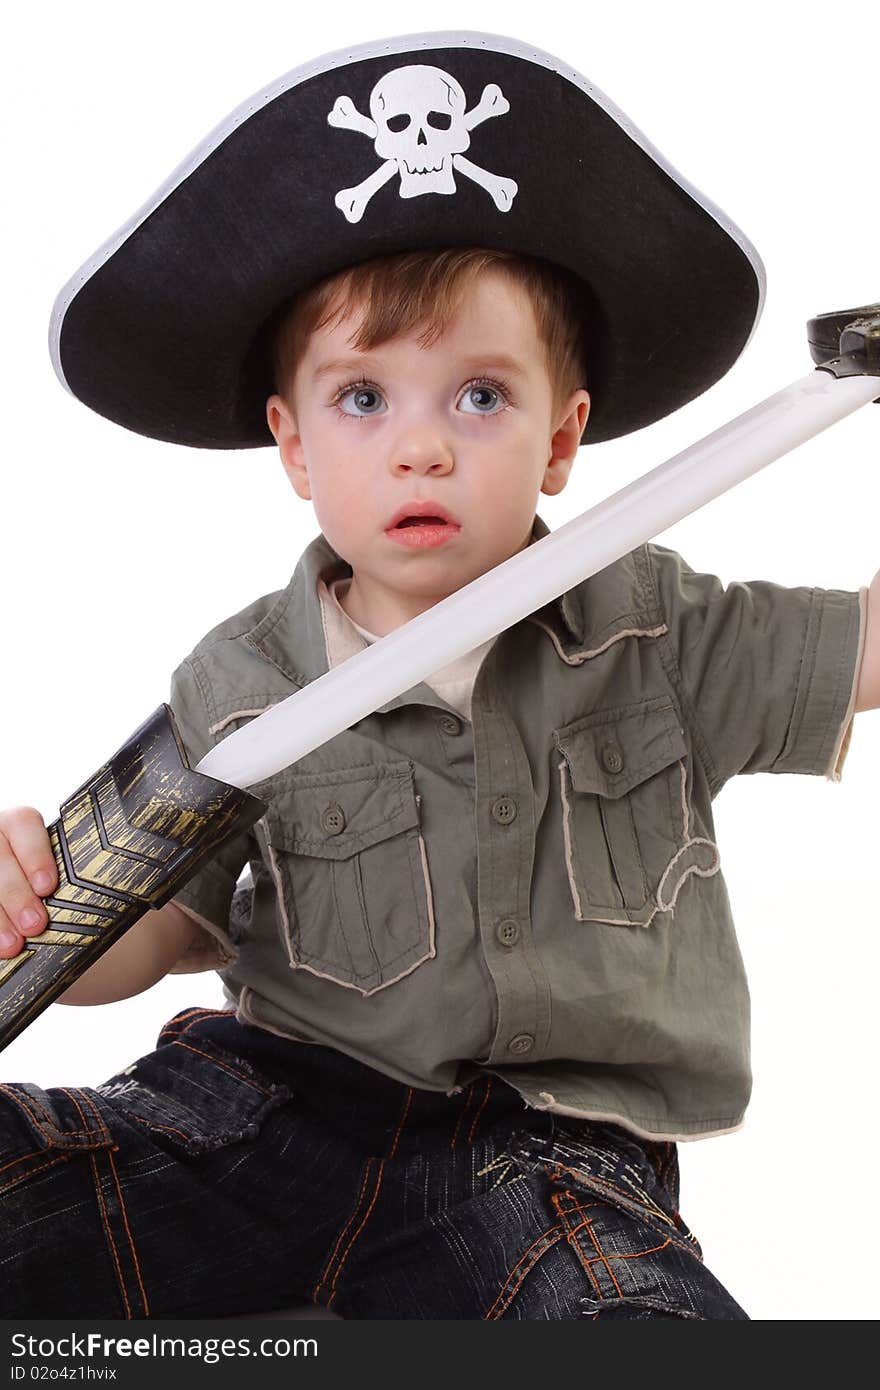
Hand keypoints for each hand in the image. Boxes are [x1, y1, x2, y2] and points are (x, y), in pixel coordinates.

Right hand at [0, 807, 57, 957]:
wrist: (14, 887)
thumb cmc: (37, 882)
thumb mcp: (46, 870)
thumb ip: (59, 878)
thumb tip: (94, 899)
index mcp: (15, 824)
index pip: (23, 823)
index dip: (35, 855)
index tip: (47, 886)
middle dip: (16, 893)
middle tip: (35, 923)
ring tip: (12, 943)